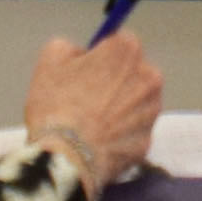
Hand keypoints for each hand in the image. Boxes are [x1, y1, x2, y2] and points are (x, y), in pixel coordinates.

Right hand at [23, 32, 162, 192]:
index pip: (119, 43)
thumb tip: (80, 53)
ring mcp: (151, 111)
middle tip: (84, 98)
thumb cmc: (56, 106)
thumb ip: (69, 47)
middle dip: (112, 82)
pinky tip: (95, 142)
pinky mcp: (146, 141)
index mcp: (128, 51)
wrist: (66, 158)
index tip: (84, 70)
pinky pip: (130, 133)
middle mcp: (149, 77)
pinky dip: (116, 136)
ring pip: (134, 103)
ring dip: (117, 109)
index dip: (99, 55)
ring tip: (87, 123)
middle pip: (131, 73)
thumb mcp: (50, 60)